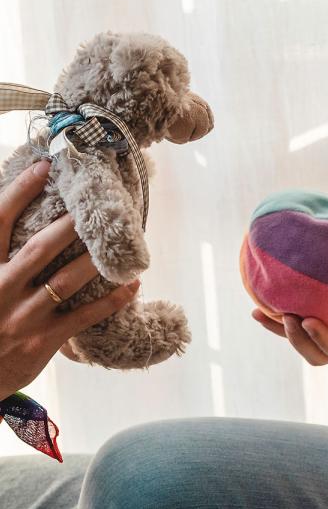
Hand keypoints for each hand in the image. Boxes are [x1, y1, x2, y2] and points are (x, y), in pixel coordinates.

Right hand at [0, 161, 139, 398]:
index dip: (19, 193)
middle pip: (40, 247)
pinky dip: (111, 300)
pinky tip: (133, 285)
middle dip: (70, 223)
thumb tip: (8, 219)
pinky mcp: (43, 340)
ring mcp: (23, 315)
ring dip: (95, 260)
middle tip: (95, 201)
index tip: (44, 168)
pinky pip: (85, 317)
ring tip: (121, 241)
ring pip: (66, 281)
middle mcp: (0, 288)